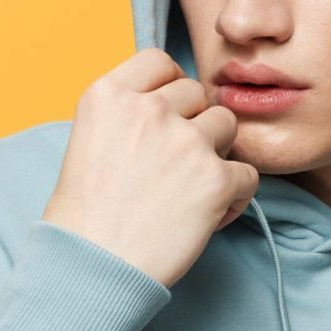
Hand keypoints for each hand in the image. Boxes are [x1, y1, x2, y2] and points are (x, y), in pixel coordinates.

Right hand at [41, 48, 258, 287]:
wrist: (92, 269)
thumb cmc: (83, 220)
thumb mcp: (88, 143)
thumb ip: (126, 116)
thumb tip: (169, 108)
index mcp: (108, 95)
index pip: (159, 61)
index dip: (169, 88)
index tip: (166, 117)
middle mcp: (148, 109)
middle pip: (197, 93)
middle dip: (193, 125)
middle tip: (175, 167)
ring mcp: (185, 141)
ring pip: (226, 125)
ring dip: (216, 155)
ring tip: (193, 192)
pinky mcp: (215, 179)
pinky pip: (247, 174)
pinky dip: (233, 197)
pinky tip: (207, 218)